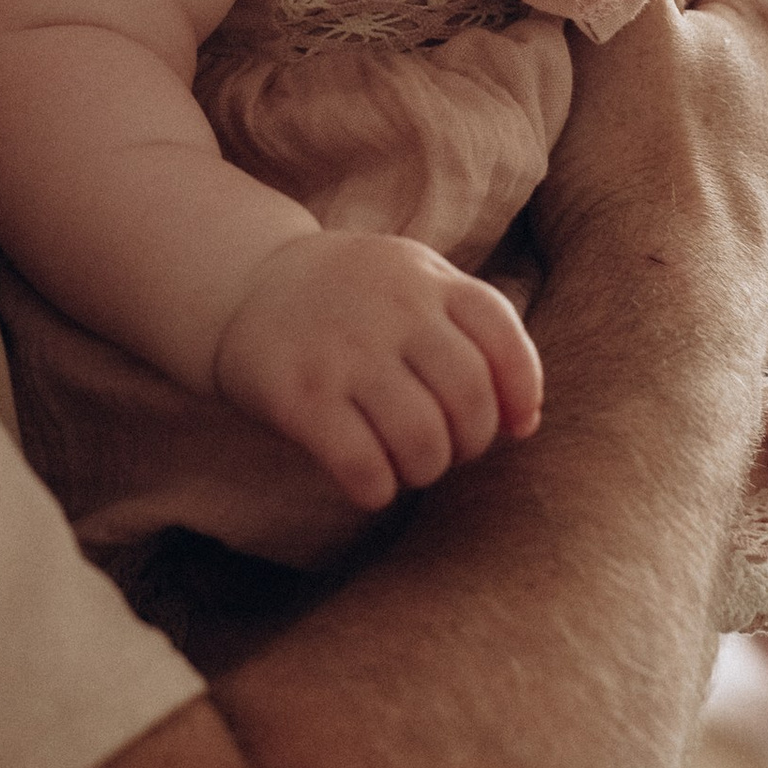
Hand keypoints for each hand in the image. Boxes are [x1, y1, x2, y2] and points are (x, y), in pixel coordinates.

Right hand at [211, 232, 544, 509]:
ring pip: (423, 440)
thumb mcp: (414, 283)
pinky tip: (368, 479)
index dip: (521, 393)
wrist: (242, 283)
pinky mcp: (299, 396)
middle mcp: (391, 310)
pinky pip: (363, 466)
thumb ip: (471, 334)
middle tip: (446, 447)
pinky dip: (378, 489)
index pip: (504, 339)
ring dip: (426, 469)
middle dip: (470, 443)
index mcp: (428, 279)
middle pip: (469, 399)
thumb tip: (526, 423)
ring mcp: (344, 352)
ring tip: (408, 463)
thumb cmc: (350, 300)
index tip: (511, 423)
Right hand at [535, 0, 767, 410]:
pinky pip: (718, 178)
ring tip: (617, 80)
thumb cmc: (641, 169)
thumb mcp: (615, 11)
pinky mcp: (755, 259)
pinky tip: (637, 183)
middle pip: (741, 10)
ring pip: (734, 102)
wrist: (665, 343)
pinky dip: (681, 157)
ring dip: (685, 78)